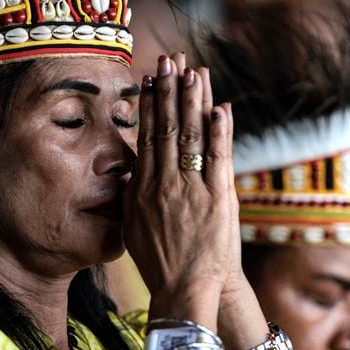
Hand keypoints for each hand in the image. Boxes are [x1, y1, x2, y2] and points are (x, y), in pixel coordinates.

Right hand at [124, 53, 238, 304]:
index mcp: (142, 188)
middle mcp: (164, 184)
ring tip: (194, 71)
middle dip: (170, 90)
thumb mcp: (132, 225)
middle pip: (166, 128)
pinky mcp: (217, 200)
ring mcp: (191, 191)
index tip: (151, 77)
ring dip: (193, 102)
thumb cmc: (159, 261)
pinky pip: (218, 160)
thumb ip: (131, 193)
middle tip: (171, 59)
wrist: (184, 290)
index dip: (149, 104)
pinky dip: (219, 133)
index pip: (146, 136)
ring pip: (191, 137)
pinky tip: (220, 108)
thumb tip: (130, 168)